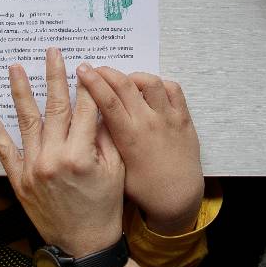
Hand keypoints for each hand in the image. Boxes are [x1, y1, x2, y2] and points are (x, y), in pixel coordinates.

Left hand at [0, 48, 125, 256]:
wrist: (84, 245)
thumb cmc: (105, 207)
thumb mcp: (116, 169)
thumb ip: (105, 136)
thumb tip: (97, 105)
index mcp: (80, 155)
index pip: (84, 109)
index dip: (87, 85)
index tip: (85, 65)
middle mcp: (53, 158)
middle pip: (55, 108)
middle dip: (55, 77)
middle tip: (52, 52)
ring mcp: (32, 169)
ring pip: (27, 122)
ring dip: (21, 92)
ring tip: (15, 68)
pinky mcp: (19, 180)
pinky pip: (5, 150)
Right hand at [78, 67, 203, 234]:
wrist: (178, 197)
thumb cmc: (144, 188)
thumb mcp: (117, 168)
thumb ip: (106, 142)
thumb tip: (93, 119)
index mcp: (129, 137)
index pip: (108, 100)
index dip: (92, 81)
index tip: (82, 69)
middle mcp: (149, 123)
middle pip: (125, 85)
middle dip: (106, 72)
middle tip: (95, 69)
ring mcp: (168, 118)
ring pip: (150, 81)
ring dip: (133, 76)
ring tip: (125, 81)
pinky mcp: (183, 118)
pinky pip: (173, 89)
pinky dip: (159, 83)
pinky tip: (149, 89)